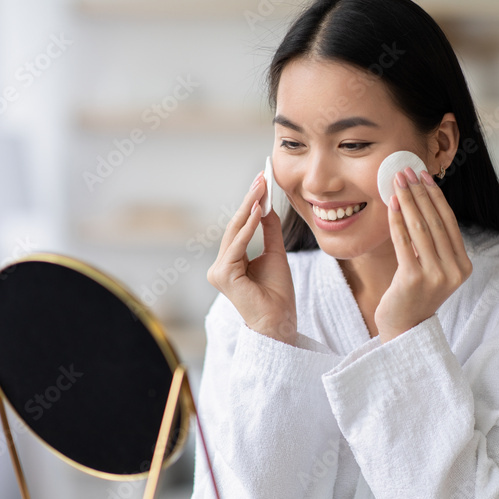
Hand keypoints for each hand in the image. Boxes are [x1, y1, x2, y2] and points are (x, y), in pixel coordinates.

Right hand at [207, 171, 296, 344]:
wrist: (280, 321)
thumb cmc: (278, 294)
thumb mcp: (276, 254)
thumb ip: (268, 231)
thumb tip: (266, 205)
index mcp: (230, 262)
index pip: (240, 227)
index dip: (250, 203)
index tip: (261, 181)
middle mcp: (220, 266)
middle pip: (235, 226)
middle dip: (249, 200)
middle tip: (261, 177)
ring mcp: (218, 271)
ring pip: (234, 232)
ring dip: (249, 207)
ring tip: (261, 186)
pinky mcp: (223, 275)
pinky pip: (237, 245)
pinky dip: (248, 227)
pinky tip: (259, 210)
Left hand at [375, 167, 472, 342]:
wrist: (404, 328)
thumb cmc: (414, 294)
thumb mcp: (433, 268)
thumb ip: (434, 243)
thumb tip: (422, 200)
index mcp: (463, 265)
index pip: (449, 222)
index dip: (435, 196)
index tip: (423, 176)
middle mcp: (454, 270)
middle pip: (435, 222)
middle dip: (419, 193)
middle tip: (406, 171)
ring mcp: (436, 276)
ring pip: (420, 228)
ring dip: (407, 201)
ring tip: (396, 182)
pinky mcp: (414, 279)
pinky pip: (404, 242)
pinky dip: (397, 220)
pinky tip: (390, 205)